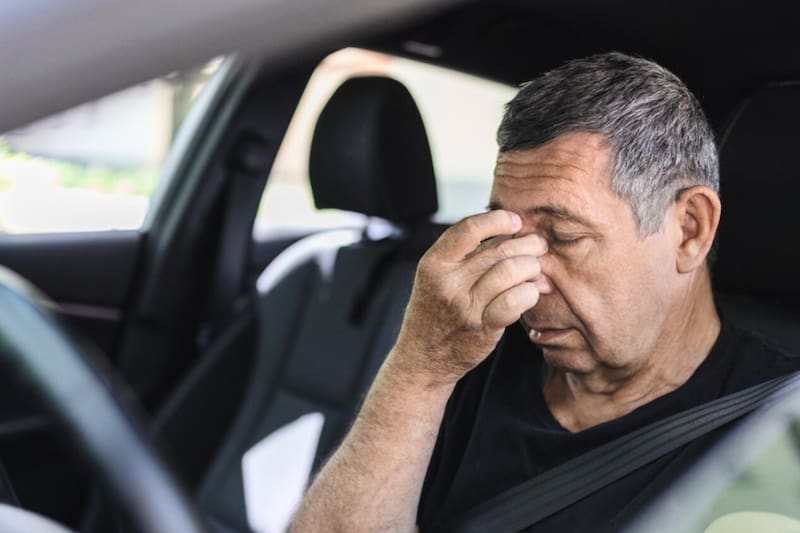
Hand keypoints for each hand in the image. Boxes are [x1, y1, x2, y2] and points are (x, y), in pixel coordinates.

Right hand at [391, 209, 548, 384]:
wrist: (422, 358)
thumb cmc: (434, 312)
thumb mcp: (434, 278)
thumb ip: (462, 255)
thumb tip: (509, 230)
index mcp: (434, 263)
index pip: (469, 228)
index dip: (498, 220)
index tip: (515, 222)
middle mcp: (448, 282)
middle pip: (499, 249)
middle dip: (527, 243)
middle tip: (538, 246)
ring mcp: (465, 306)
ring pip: (512, 271)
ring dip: (533, 267)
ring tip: (536, 270)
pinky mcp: (482, 328)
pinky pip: (516, 300)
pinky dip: (530, 292)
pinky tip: (531, 292)